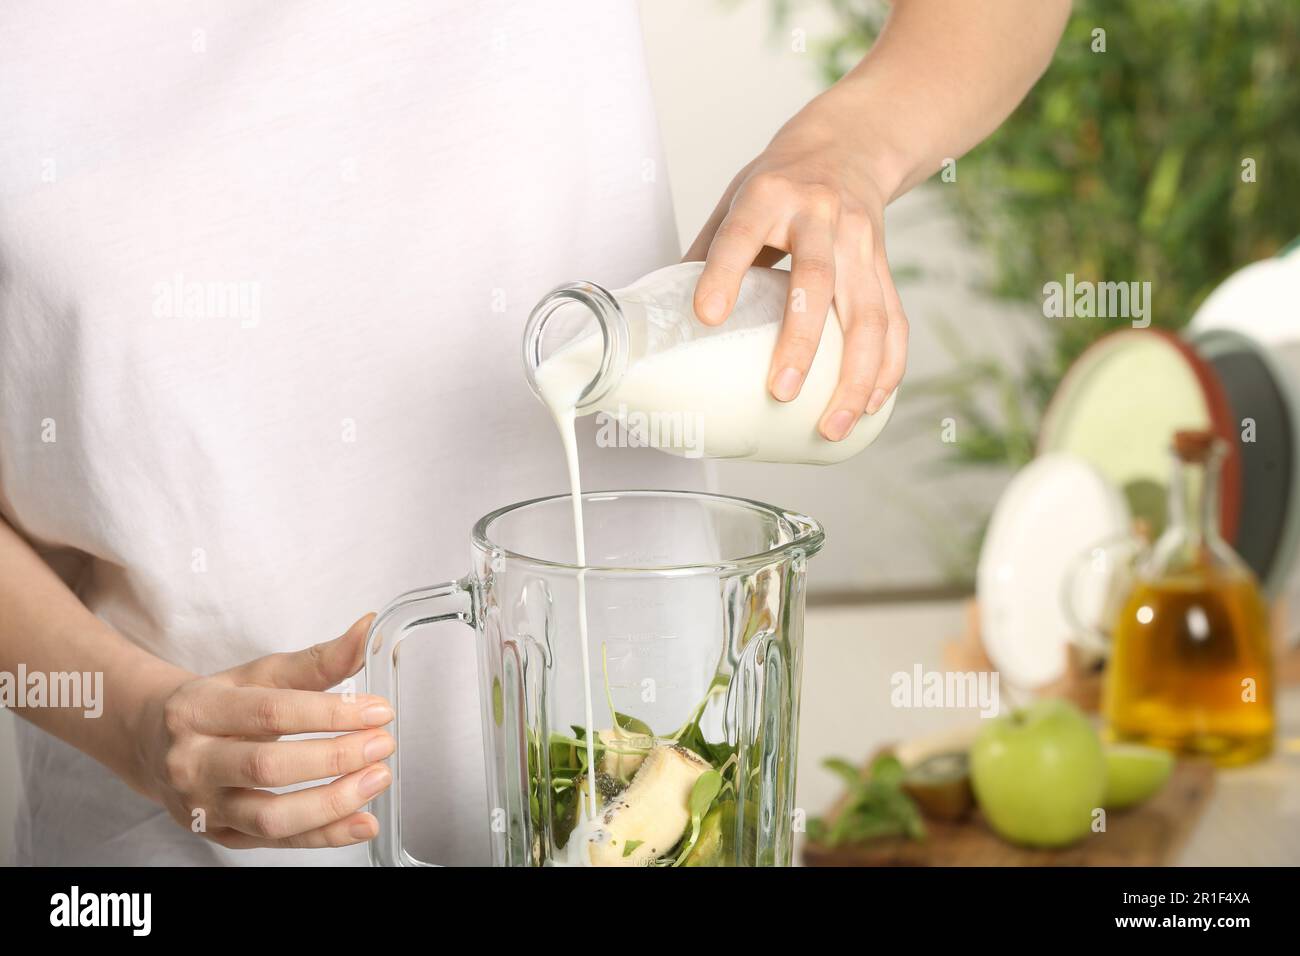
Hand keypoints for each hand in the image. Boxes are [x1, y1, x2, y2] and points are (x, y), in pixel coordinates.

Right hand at [136, 614, 394, 849]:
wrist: (154, 745)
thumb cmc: (217, 705)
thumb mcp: (258, 674)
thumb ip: (317, 660)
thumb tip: (368, 629)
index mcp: (198, 710)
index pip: (271, 712)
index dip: (330, 713)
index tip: (378, 710)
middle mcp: (192, 762)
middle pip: (268, 767)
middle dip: (335, 757)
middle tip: (382, 744)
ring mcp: (203, 806)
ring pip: (271, 817)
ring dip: (333, 803)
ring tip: (377, 779)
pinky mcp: (221, 836)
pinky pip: (277, 842)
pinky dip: (325, 836)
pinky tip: (361, 822)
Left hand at [685, 94, 907, 441]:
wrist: (850, 143)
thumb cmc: (779, 182)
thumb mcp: (735, 199)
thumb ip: (707, 255)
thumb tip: (664, 323)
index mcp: (767, 196)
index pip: (740, 237)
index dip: (723, 275)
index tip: (706, 316)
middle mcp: (818, 216)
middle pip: (815, 282)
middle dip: (801, 342)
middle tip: (779, 393)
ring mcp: (858, 241)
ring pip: (868, 313)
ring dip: (855, 376)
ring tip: (831, 426)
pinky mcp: (885, 264)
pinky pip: (894, 322)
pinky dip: (886, 368)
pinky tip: (869, 405)